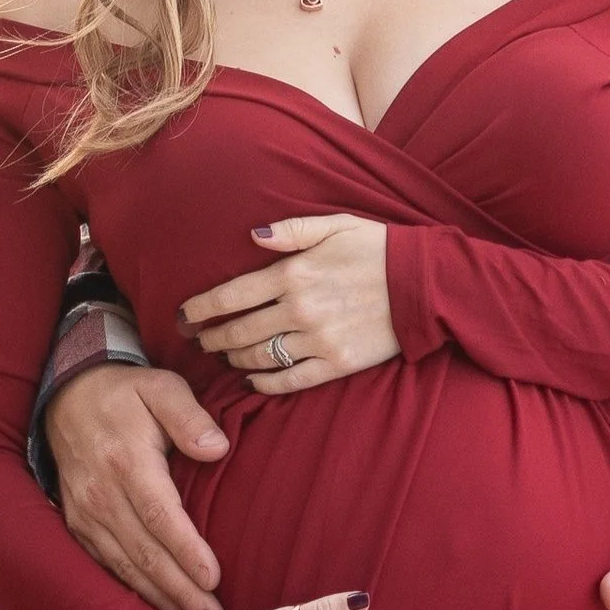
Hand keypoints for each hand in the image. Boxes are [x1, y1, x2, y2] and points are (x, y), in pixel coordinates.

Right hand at [51, 361, 230, 609]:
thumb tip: (217, 448)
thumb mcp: (160, 388)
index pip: (159, 514)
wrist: (66, 396)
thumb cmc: (126, 394)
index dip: (185, 549)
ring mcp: (85, 515)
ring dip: (159, 601)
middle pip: (145, 552)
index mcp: (126, 461)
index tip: (213, 578)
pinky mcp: (78, 526)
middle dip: (180, 591)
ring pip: (125, 567)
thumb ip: (189, 416)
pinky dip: (132, 593)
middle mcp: (101, 495)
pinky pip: (106, 566)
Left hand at [178, 216, 396, 394]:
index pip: (231, 295)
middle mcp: (299, 309)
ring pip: (260, 357)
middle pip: (239, 330)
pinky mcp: (336, 363)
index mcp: (294, 273)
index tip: (184, 316)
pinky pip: (290, 380)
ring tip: (224, 357)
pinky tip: (253, 382)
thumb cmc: (379, 248)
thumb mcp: (336, 225)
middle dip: (212, 338)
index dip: (201, 308)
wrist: (426, 284)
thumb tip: (253, 235)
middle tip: (199, 341)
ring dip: (235, 359)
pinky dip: (266, 384)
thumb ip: (291, 231)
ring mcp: (317, 340)